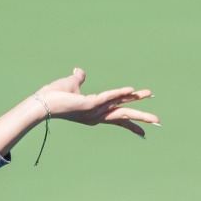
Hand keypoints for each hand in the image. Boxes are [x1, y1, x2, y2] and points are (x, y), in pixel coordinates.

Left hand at [36, 67, 158, 136]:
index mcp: (96, 112)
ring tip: (153, 107)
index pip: (118, 117)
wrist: (42, 102)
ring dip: (138, 106)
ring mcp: (94, 111)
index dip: (132, 122)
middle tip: (158, 121)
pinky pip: (107, 96)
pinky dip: (119, 92)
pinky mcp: (89, 104)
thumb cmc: (55, 94)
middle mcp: (97, 114)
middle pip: (124, 116)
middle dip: (142, 118)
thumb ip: (79, 78)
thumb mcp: (72, 83)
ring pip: (120, 108)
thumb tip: (79, 71)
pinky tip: (132, 89)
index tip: (145, 130)